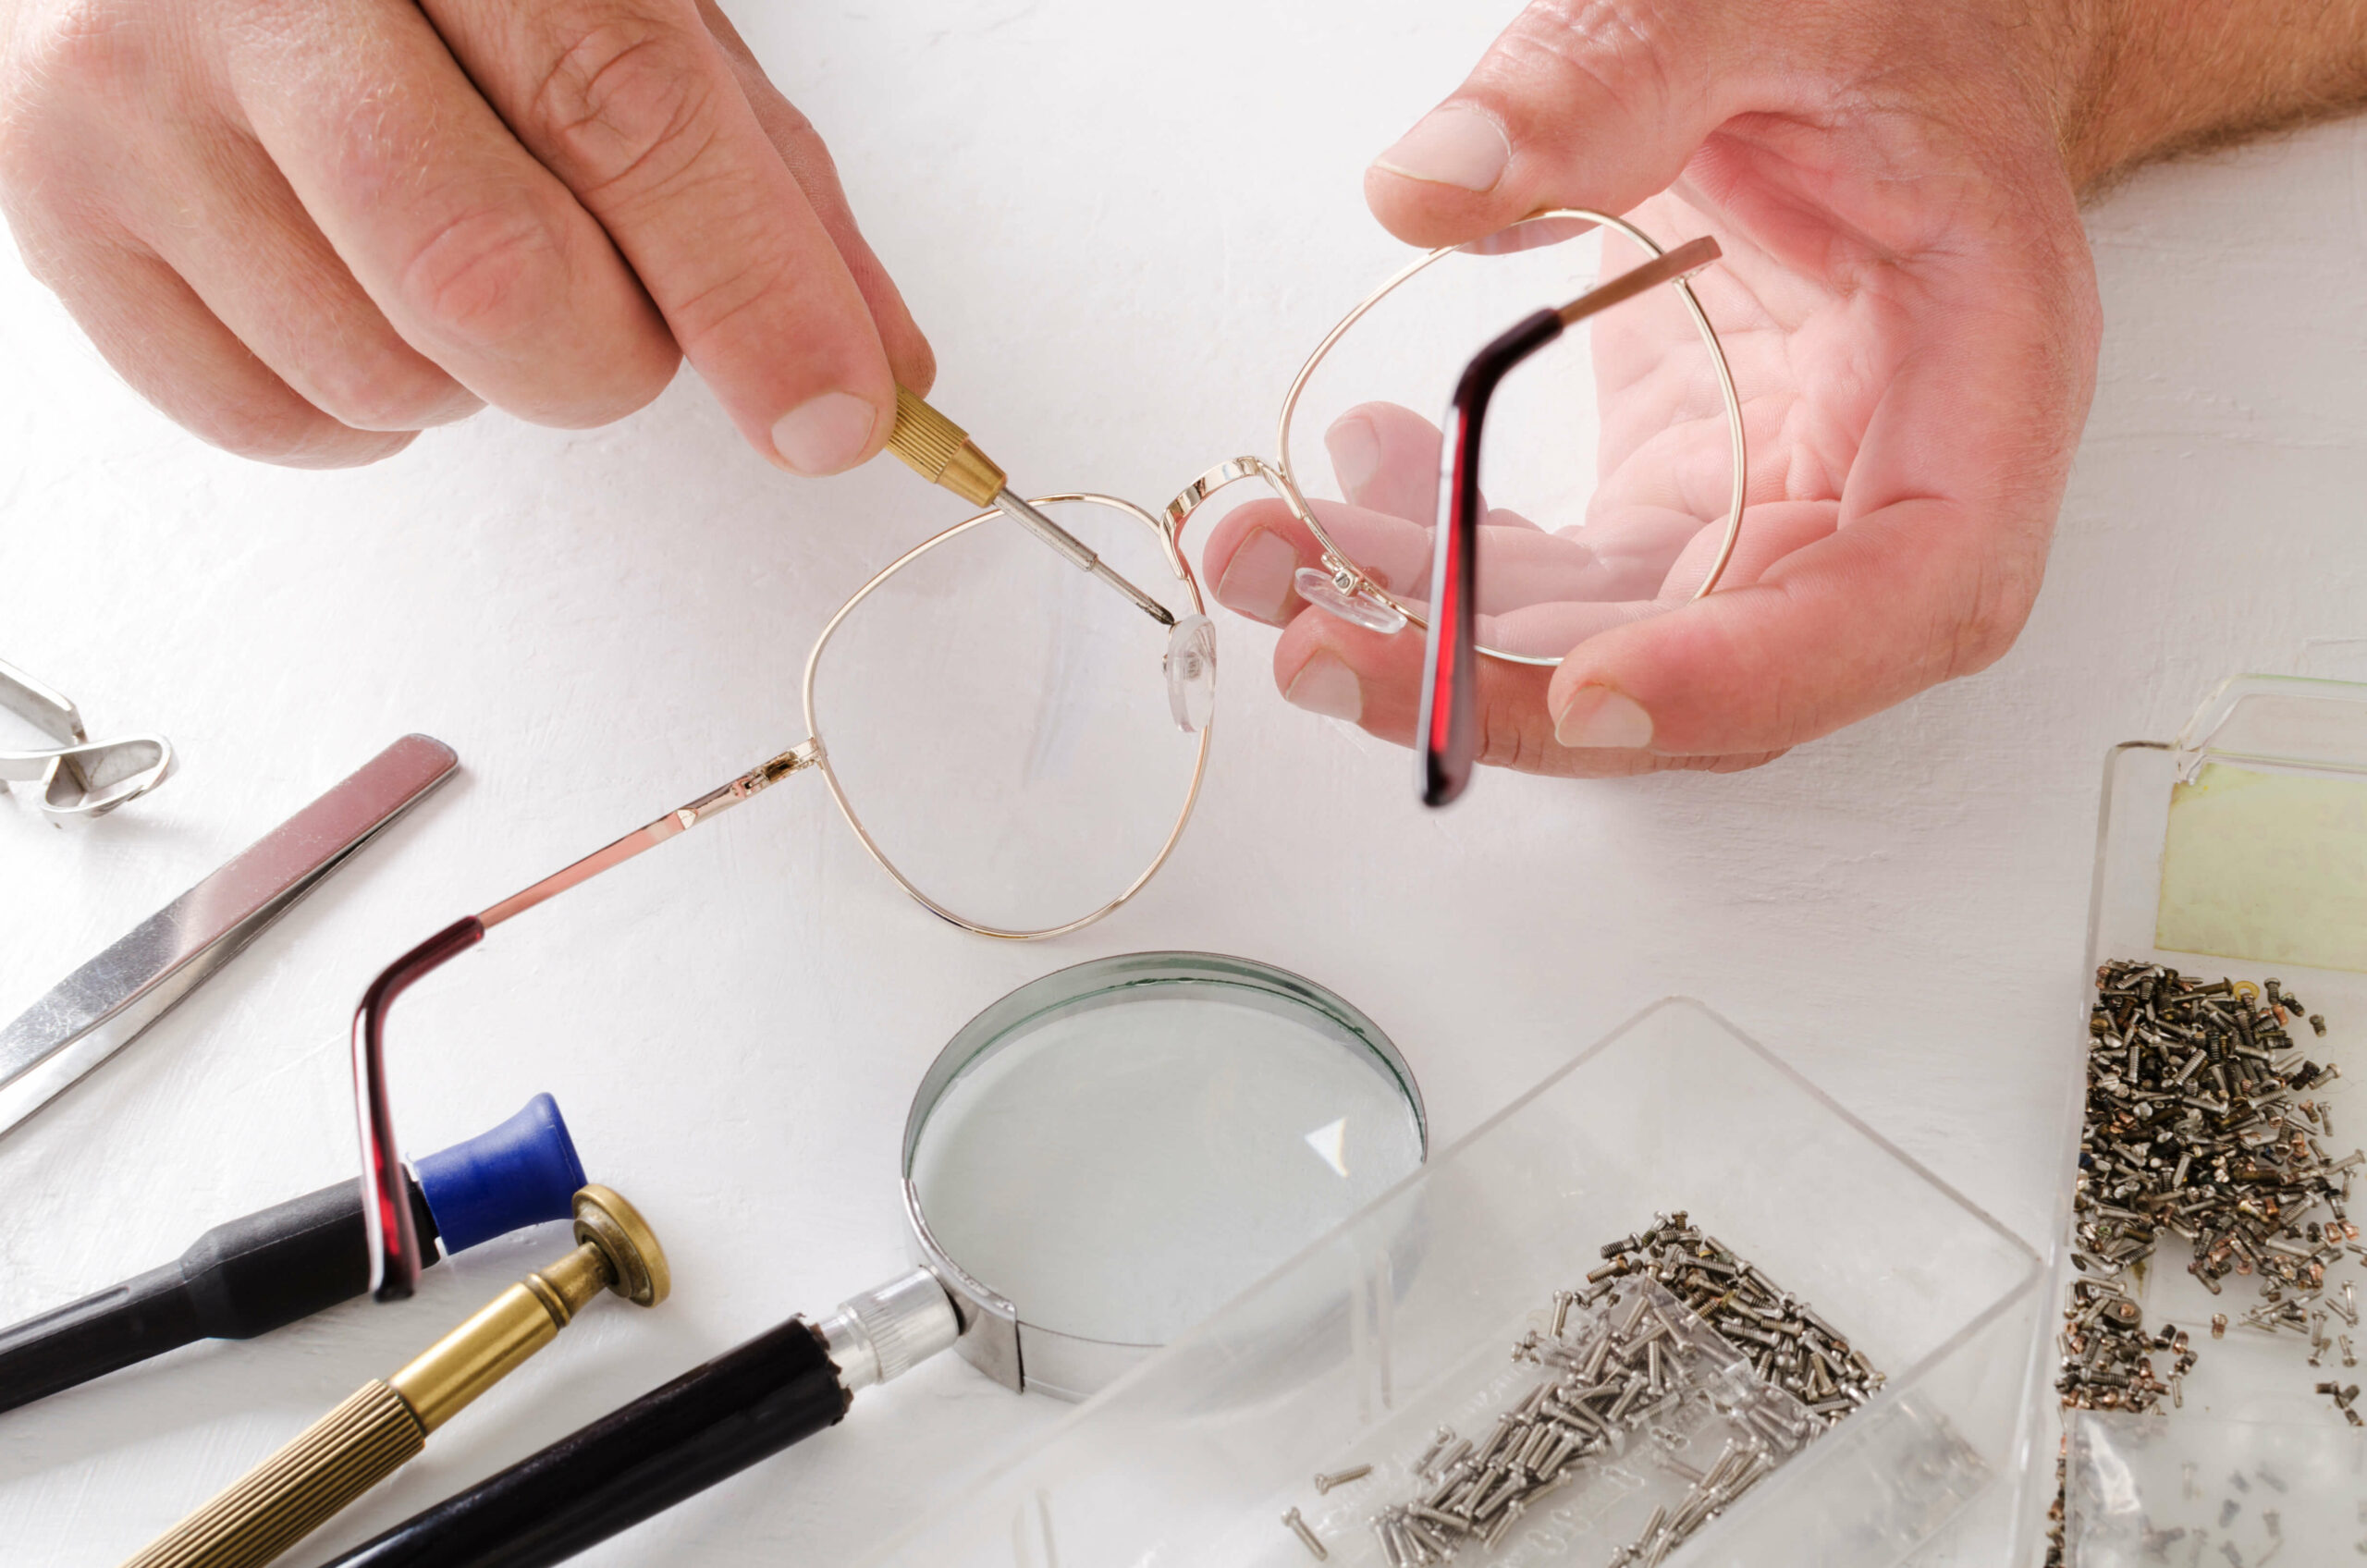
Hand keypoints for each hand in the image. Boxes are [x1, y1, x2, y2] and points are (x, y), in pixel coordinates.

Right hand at [0, 0, 929, 469]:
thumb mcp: (618, 4)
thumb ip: (755, 179)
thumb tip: (867, 375)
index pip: (623, 113)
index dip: (749, 287)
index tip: (831, 417)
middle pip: (489, 278)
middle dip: (610, 353)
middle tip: (614, 299)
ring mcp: (121, 103)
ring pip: (391, 381)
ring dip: (482, 374)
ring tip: (446, 236)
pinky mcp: (52, 219)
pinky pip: (280, 425)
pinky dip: (368, 404)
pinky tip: (353, 277)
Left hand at [1204, 0, 2364, 776]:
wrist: (1886, 35)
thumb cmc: (1884, 25)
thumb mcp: (1772, 4)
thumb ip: (1618, 77)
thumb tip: (1434, 181)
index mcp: (1980, 384)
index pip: (1909, 596)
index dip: (1751, 677)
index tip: (1588, 695)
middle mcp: (1879, 484)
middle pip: (1721, 674)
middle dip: (1511, 686)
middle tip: (1328, 649)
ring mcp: (1768, 507)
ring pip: (1606, 645)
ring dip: (1428, 635)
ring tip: (1269, 559)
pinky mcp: (1678, 499)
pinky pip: (1551, 580)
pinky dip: (1435, 555)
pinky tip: (1347, 478)